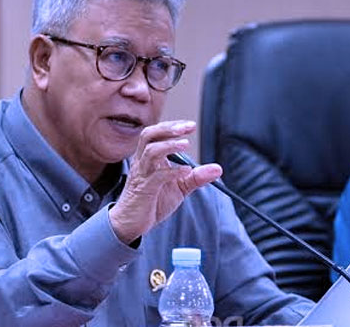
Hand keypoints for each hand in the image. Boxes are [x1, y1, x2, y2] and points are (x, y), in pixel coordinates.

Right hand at [109, 120, 222, 243]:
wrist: (131, 223)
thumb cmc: (153, 201)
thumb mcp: (179, 187)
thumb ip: (197, 177)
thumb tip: (219, 168)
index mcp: (149, 158)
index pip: (157, 133)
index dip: (172, 126)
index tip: (191, 125)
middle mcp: (143, 162)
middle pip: (149, 135)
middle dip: (167, 129)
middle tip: (187, 128)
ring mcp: (142, 175)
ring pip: (150, 152)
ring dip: (168, 145)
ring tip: (185, 144)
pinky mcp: (144, 190)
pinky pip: (156, 176)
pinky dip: (172, 171)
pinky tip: (185, 170)